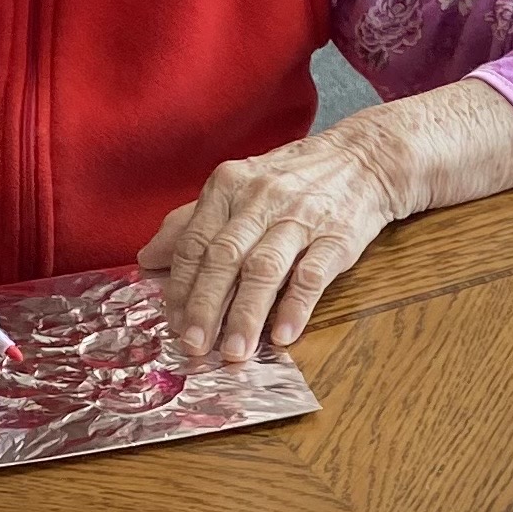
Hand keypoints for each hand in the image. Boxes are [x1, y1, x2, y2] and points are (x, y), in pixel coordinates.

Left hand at [139, 121, 406, 362]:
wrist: (364, 159)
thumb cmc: (293, 179)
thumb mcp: (237, 188)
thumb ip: (192, 222)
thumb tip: (149, 258)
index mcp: (228, 185)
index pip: (196, 241)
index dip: (181, 285)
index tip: (172, 324)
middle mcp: (260, 198)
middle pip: (224, 257)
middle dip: (206, 306)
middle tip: (194, 346)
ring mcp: (301, 216)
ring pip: (265, 268)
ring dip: (246, 314)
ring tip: (233, 352)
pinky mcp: (338, 235)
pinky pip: (312, 274)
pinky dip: (296, 306)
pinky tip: (283, 336)